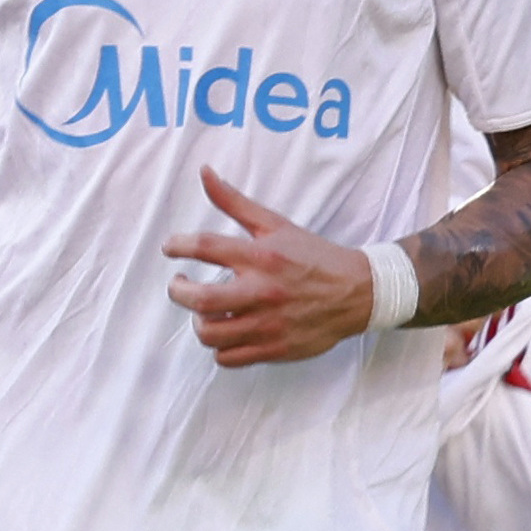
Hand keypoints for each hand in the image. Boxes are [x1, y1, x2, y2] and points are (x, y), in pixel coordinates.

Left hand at [161, 166, 374, 365]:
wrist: (357, 292)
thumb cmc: (314, 256)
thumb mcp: (276, 224)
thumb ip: (235, 202)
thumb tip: (204, 173)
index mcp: (262, 256)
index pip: (206, 246)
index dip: (179, 245)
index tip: (172, 248)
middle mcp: (262, 290)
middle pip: (199, 299)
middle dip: (178, 291)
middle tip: (180, 284)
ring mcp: (267, 323)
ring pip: (210, 333)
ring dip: (199, 322)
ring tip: (206, 311)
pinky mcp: (273, 348)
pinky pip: (229, 358)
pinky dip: (220, 348)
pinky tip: (228, 332)